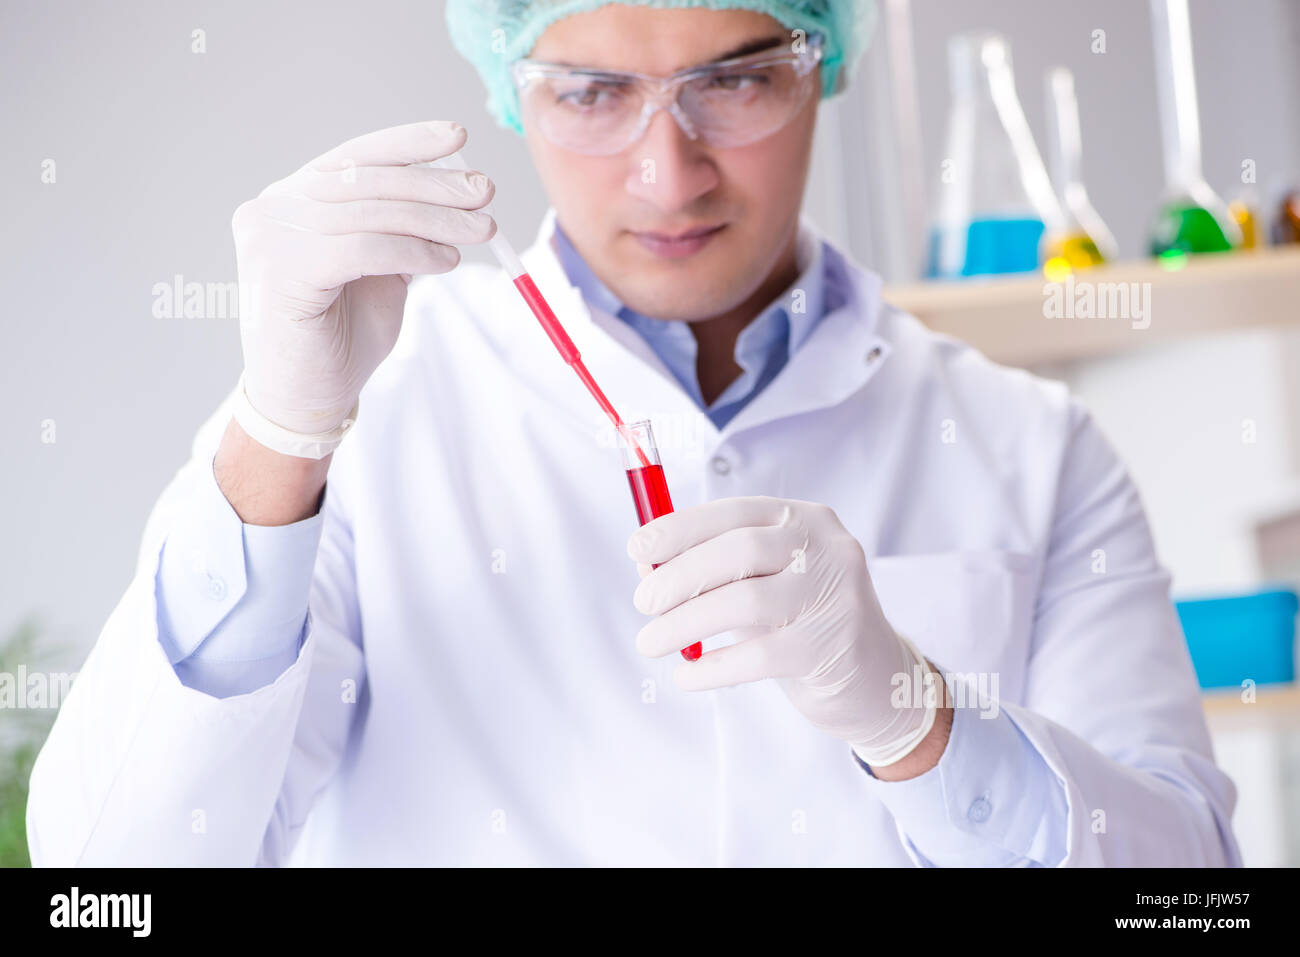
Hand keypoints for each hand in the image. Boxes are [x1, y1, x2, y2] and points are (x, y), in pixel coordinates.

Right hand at [231, 120, 495, 436]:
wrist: (308, 398)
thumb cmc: (343, 336)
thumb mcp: (382, 269)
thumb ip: (402, 228)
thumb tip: (458, 191)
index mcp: (292, 198)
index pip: (354, 157)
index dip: (408, 143)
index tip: (458, 138)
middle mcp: (272, 208)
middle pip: (366, 179)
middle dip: (434, 185)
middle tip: (485, 194)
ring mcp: (270, 237)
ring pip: (370, 212)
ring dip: (435, 219)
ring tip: (481, 232)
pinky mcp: (282, 272)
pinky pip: (362, 248)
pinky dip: (412, 251)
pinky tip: (446, 262)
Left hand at [626, 496, 936, 766]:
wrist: (876, 678)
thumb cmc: (803, 620)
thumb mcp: (765, 582)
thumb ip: (714, 568)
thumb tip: (644, 565)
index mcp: (804, 519)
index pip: (733, 512)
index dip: (680, 528)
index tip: (637, 548)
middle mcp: (825, 548)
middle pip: (738, 551)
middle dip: (678, 577)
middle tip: (643, 604)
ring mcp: (834, 597)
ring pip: (744, 602)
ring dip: (684, 623)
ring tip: (651, 642)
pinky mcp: (831, 647)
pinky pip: (758, 656)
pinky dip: (712, 667)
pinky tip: (686, 676)